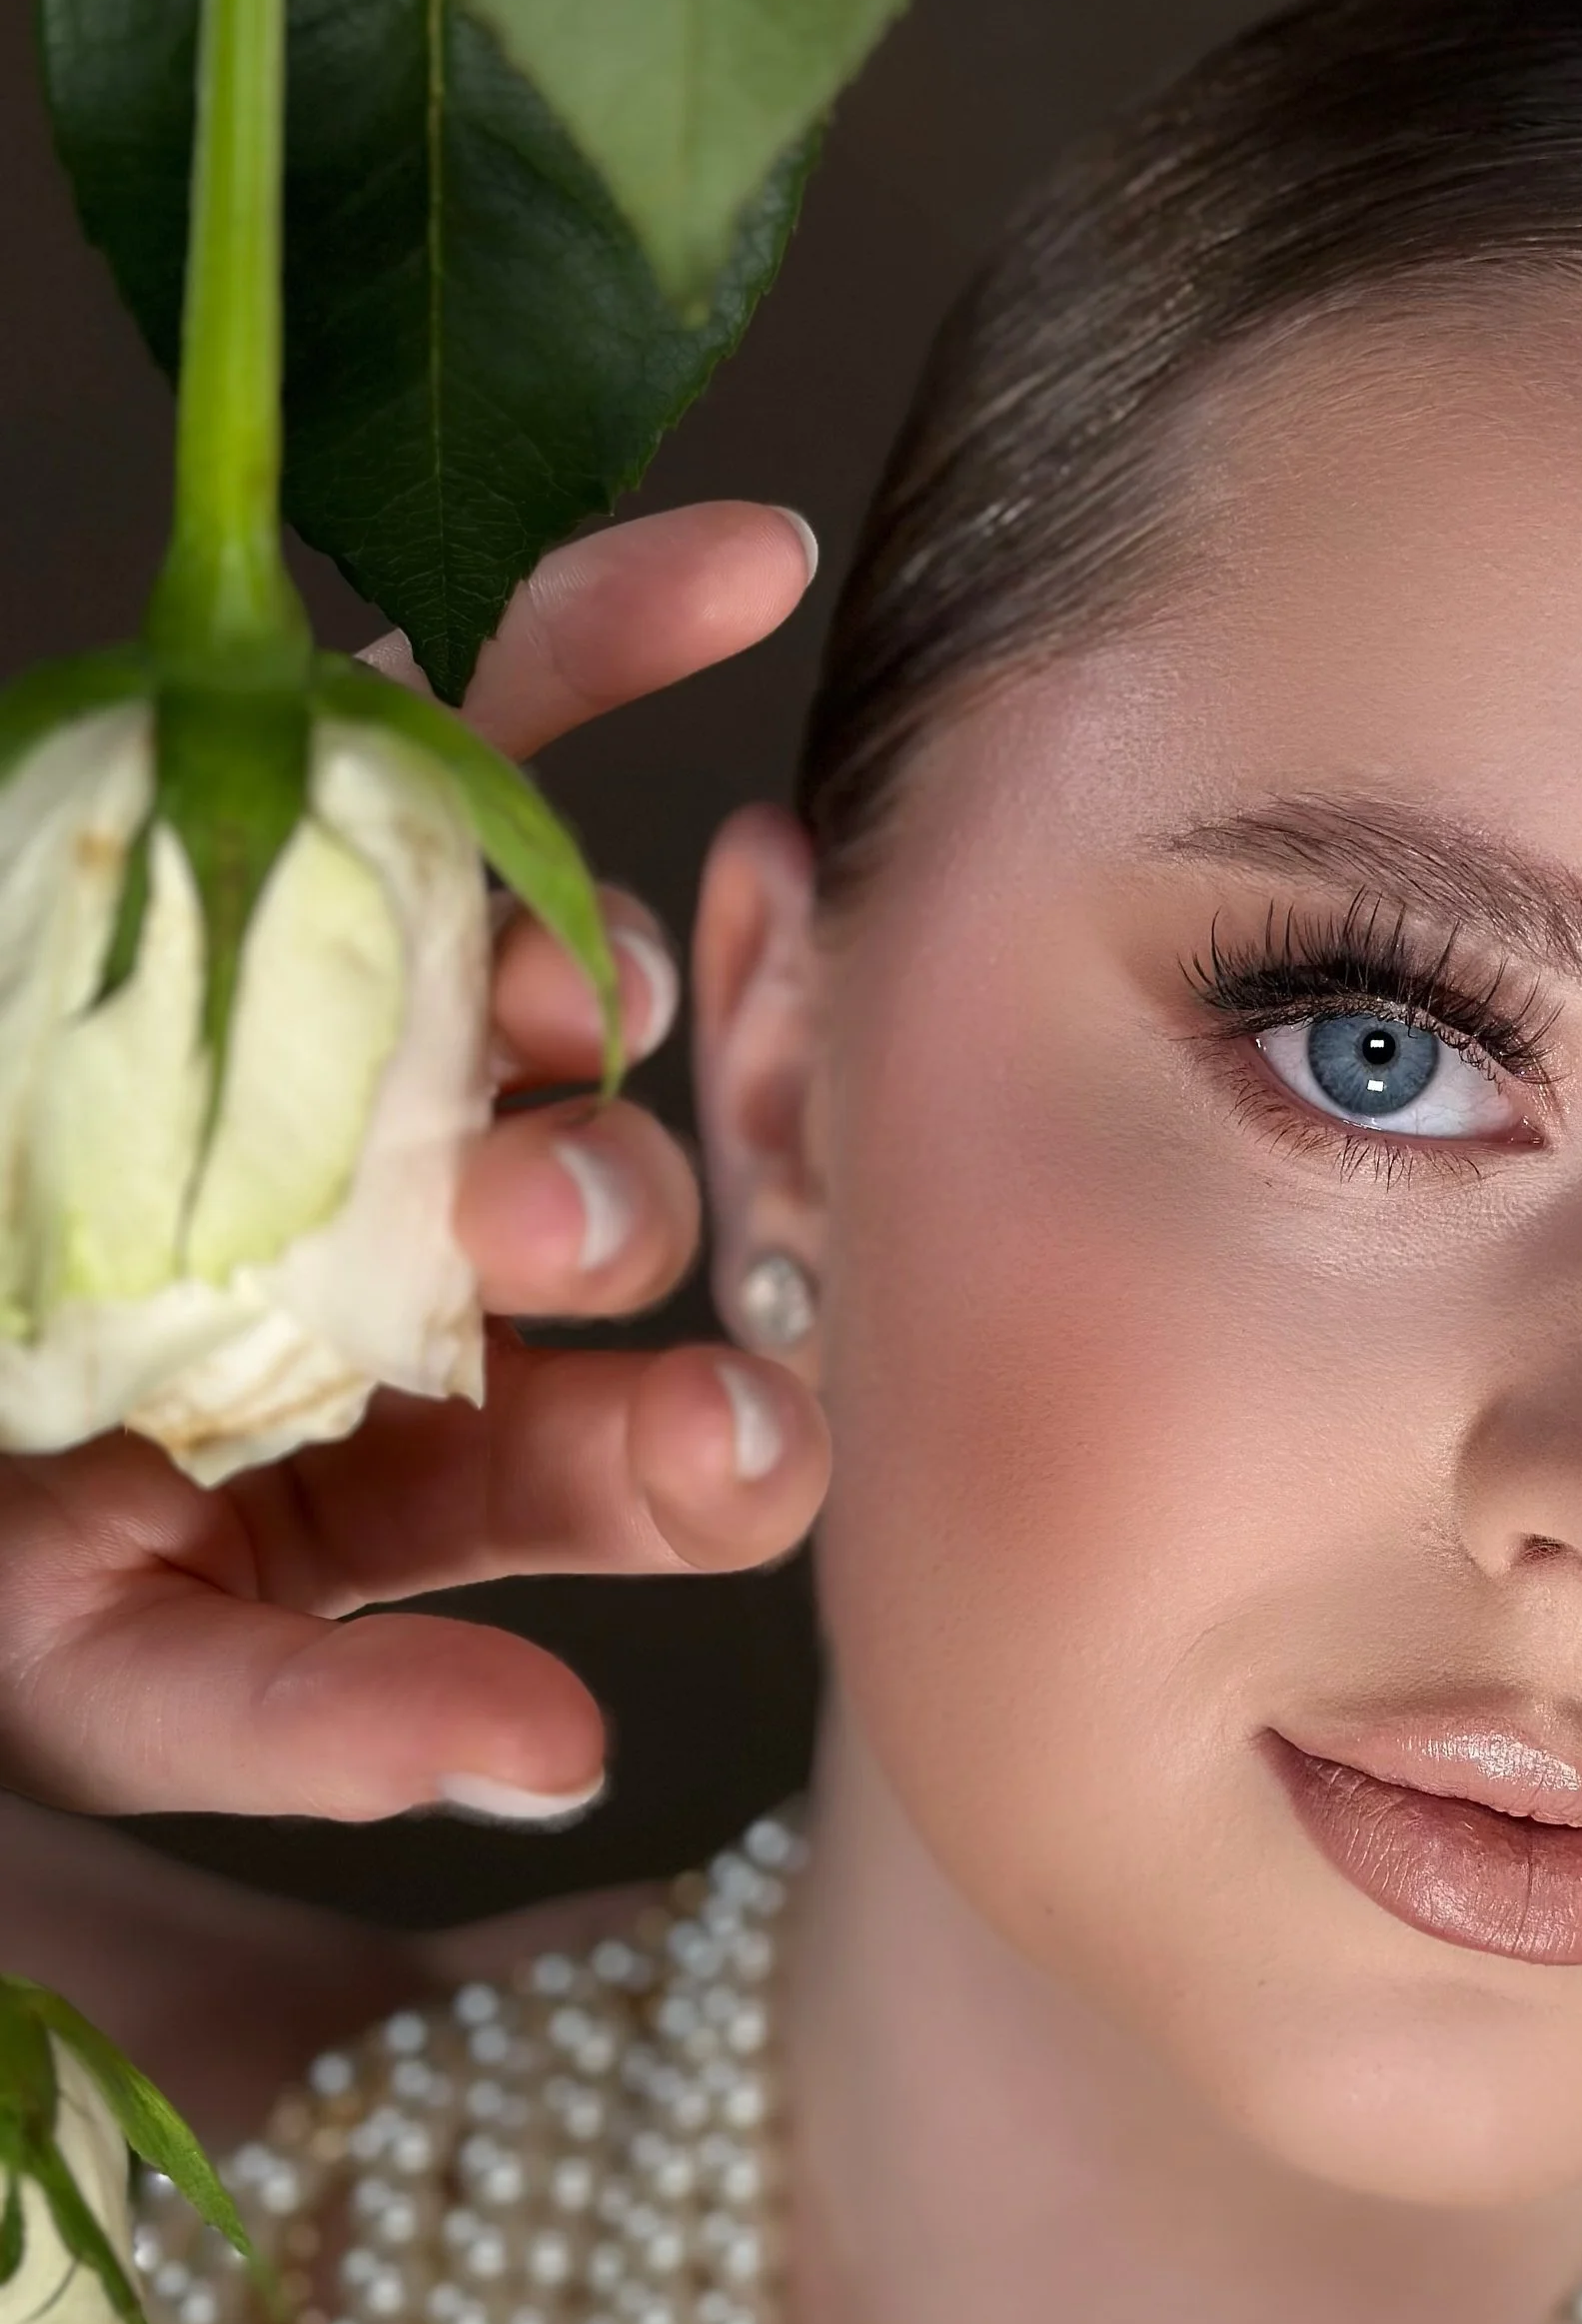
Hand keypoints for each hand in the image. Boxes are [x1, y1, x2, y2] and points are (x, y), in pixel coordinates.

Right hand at [0, 501, 829, 1823]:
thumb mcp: (96, 1671)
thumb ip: (316, 1727)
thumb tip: (559, 1759)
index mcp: (450, 1440)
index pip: (656, 1451)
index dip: (716, 1449)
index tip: (732, 1448)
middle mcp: (448, 1238)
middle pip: (624, 1209)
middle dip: (609, 1216)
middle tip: (539, 1226)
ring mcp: (382, 1031)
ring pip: (562, 985)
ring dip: (579, 986)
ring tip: (540, 1003)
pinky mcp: (289, 828)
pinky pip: (479, 719)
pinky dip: (609, 634)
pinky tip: (743, 564)